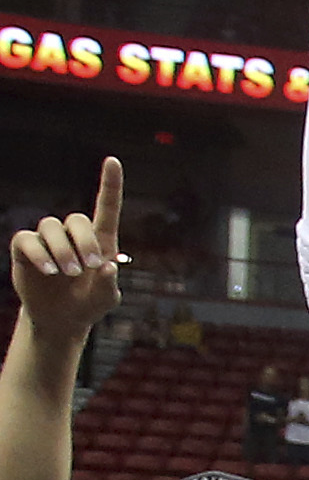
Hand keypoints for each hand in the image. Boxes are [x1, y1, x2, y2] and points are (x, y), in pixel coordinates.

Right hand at [8, 157, 122, 342]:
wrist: (61, 319)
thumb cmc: (89, 304)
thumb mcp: (105, 299)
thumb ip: (109, 284)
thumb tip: (108, 266)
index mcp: (100, 241)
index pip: (106, 207)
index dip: (110, 184)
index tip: (112, 161)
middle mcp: (73, 235)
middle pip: (76, 219)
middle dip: (84, 241)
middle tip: (89, 266)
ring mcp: (48, 241)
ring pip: (50, 227)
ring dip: (61, 249)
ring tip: (66, 273)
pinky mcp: (25, 249)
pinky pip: (27, 239)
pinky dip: (38, 253)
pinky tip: (48, 271)